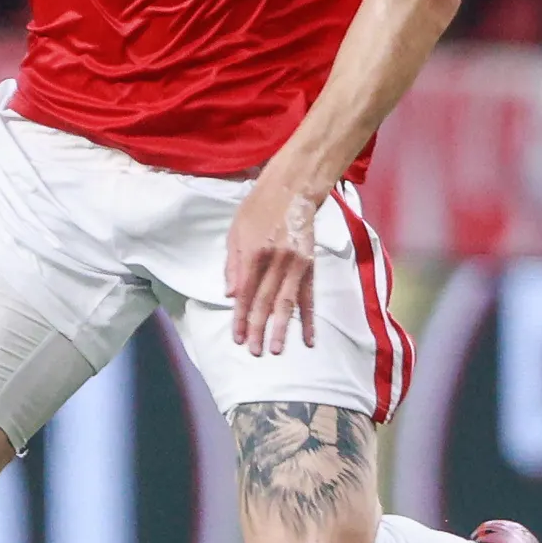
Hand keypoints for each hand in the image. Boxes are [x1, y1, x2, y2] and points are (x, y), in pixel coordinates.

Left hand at [223, 168, 320, 357]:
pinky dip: (308, 319)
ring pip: (287, 303)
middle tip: (255, 352)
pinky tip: (308, 338)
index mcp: (253, 252)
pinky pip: (309, 297)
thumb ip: (233, 265)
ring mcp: (295, 263)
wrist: (293, 189)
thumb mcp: (235, 232)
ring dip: (282, 329)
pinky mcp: (310, 265)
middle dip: (259, 329)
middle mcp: (275, 260)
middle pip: (265, 301)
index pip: (246, 293)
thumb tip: (231, 296)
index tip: (238, 338)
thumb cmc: (258, 209)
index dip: (242, 317)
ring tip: (276, 350)